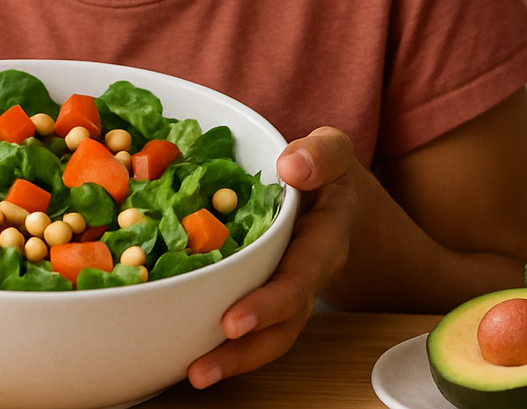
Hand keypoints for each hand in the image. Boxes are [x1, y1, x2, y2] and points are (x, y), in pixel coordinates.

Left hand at [186, 126, 358, 387]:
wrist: (339, 200)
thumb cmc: (327, 172)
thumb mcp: (333, 151)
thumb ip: (321, 154)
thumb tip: (292, 167)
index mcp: (323, 241)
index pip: (299, 278)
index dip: (269, 304)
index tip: (233, 321)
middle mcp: (306, 275)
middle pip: (283, 325)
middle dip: (245, 350)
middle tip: (201, 368)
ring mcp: (287, 291)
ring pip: (269, 336)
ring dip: (233, 360)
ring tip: (194, 375)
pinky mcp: (265, 294)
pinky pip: (250, 324)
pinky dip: (223, 342)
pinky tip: (187, 352)